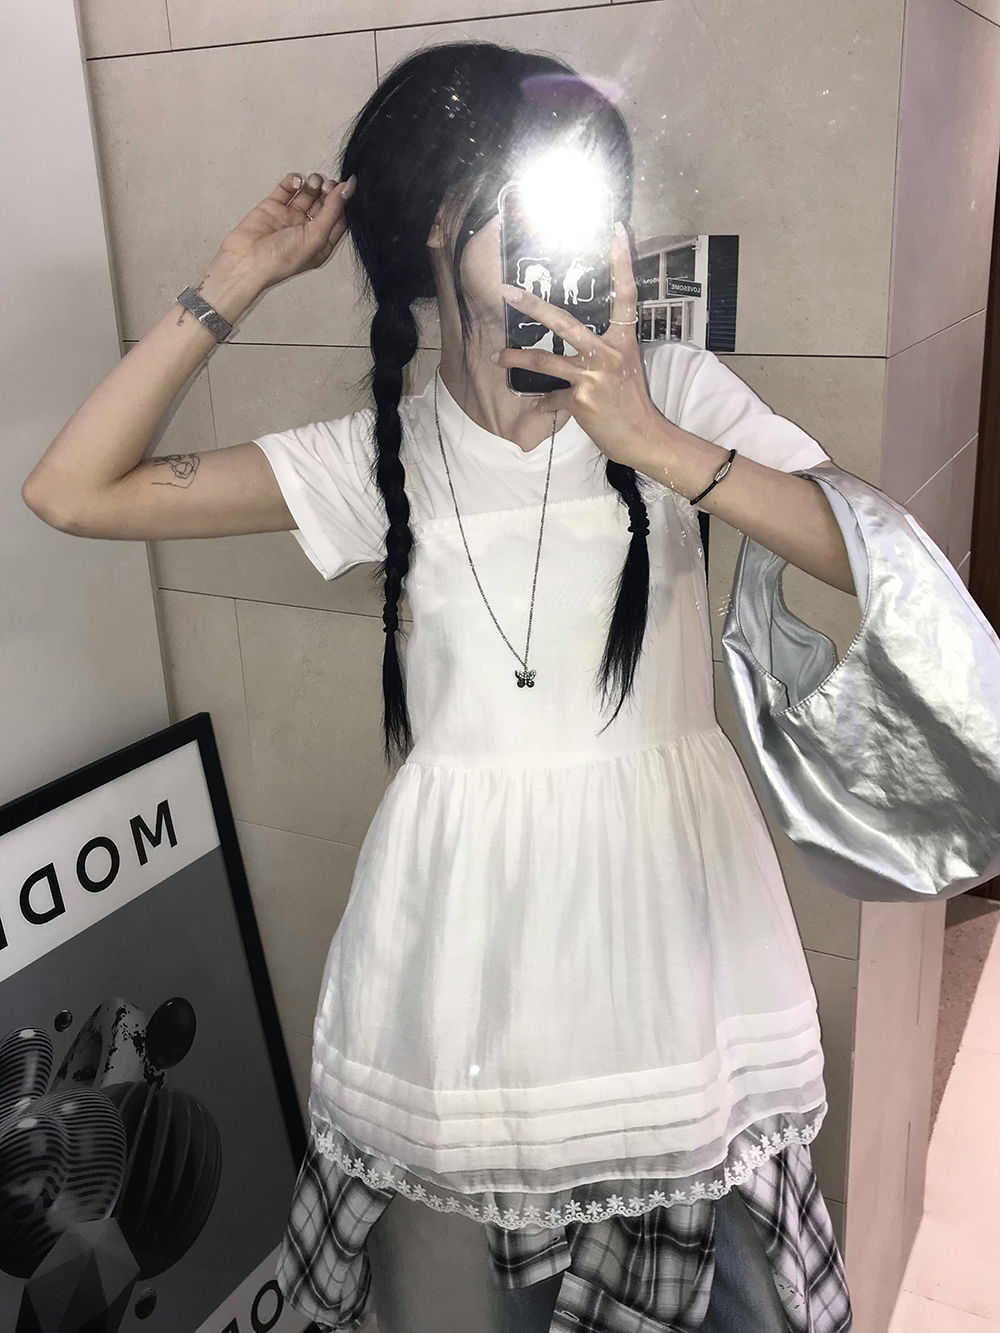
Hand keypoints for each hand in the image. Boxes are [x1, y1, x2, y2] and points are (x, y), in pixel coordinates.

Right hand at [215, 171, 355, 290]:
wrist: (246, 260)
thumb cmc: (283, 257)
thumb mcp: (316, 237)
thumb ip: (333, 210)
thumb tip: (348, 187)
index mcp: (321, 243)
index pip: (338, 218)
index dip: (343, 202)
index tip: (345, 185)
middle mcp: (307, 230)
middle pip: (324, 203)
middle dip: (328, 191)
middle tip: (326, 184)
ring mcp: (290, 216)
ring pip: (307, 193)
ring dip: (312, 184)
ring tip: (311, 182)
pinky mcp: (273, 206)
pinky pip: (287, 188)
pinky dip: (292, 181)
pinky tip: (295, 182)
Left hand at [494, 223, 664, 470]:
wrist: (644, 437)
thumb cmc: (633, 402)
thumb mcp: (626, 366)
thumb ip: (605, 349)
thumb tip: (579, 339)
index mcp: (624, 340)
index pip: (626, 295)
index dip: (623, 263)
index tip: (617, 232)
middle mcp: (608, 353)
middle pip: (565, 322)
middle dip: (532, 306)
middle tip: (507, 291)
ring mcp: (593, 376)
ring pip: (546, 360)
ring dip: (517, 358)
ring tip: (497, 356)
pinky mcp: (580, 401)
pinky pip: (551, 397)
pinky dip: (543, 401)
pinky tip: (537, 404)